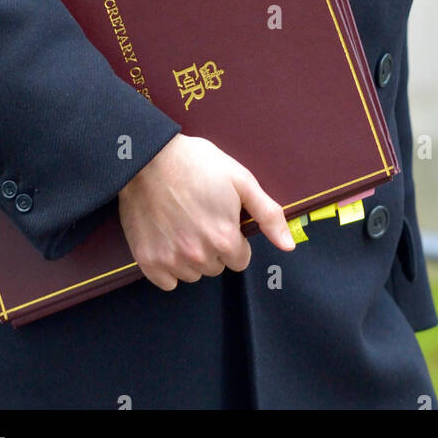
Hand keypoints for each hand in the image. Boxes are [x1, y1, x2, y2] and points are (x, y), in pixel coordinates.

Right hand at [117, 132, 294, 290]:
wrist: (149, 156)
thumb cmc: (197, 164)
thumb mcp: (241, 180)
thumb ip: (268, 215)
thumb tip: (288, 245)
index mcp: (224, 238)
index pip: (240, 260)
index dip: (233, 239)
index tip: (221, 220)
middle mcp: (199, 256)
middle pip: (216, 267)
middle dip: (213, 247)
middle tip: (200, 217)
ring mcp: (171, 260)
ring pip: (192, 274)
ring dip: (191, 257)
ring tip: (182, 224)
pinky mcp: (148, 260)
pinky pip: (167, 281)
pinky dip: (168, 266)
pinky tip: (167, 239)